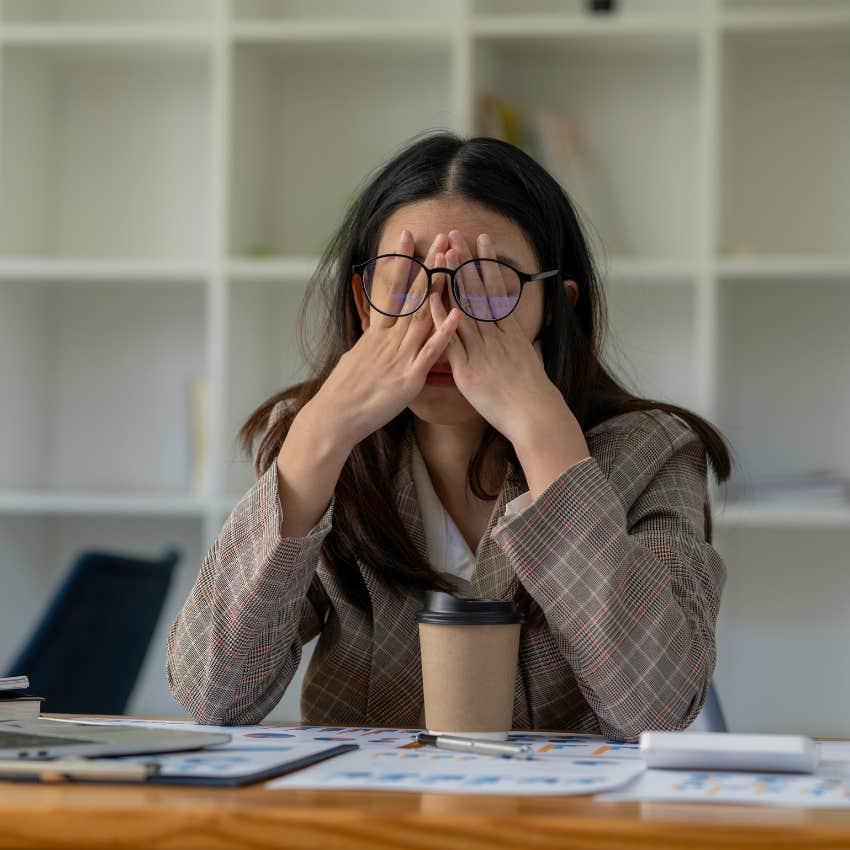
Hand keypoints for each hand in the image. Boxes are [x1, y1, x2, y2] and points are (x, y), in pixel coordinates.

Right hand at [308, 229, 460, 449]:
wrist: (335, 417)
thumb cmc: (345, 392)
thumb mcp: (357, 357)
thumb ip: (372, 342)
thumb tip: (375, 331)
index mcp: (377, 333)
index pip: (391, 289)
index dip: (400, 261)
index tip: (408, 235)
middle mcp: (389, 339)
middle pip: (413, 295)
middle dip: (429, 265)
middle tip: (441, 237)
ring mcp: (400, 356)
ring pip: (424, 316)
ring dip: (441, 288)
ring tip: (453, 262)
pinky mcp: (409, 378)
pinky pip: (430, 352)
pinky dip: (444, 333)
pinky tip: (457, 314)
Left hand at [427, 229, 568, 446]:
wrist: (533, 415)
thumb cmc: (531, 392)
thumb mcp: (527, 358)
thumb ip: (515, 341)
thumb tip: (511, 329)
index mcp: (510, 332)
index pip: (496, 290)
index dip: (487, 264)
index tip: (481, 241)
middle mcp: (495, 336)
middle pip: (478, 292)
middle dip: (466, 262)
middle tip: (456, 234)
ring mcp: (481, 350)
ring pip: (464, 309)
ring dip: (453, 280)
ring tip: (444, 253)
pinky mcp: (467, 369)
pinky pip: (451, 340)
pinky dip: (441, 319)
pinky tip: (431, 298)